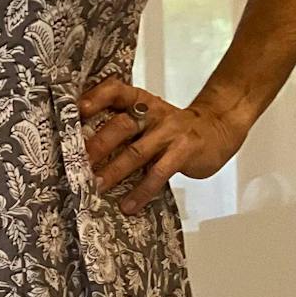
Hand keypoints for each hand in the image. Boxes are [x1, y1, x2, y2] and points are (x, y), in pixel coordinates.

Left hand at [78, 75, 248, 213]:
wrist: (219, 127)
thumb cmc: (175, 127)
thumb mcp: (149, 117)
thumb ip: (123, 126)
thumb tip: (84, 149)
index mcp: (140, 101)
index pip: (115, 91)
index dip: (95, 98)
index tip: (76, 110)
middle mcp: (152, 113)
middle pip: (121, 125)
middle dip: (97, 145)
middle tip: (77, 163)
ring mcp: (169, 131)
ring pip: (137, 152)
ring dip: (114, 171)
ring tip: (96, 187)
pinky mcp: (184, 151)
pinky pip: (159, 172)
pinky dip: (142, 191)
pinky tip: (129, 205)